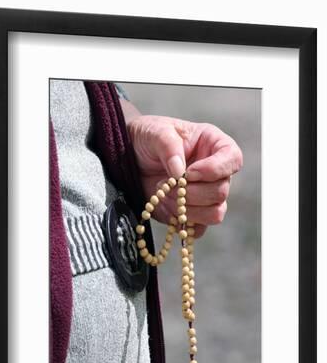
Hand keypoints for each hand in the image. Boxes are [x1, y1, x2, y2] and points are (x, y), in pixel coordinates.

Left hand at [127, 115, 242, 237]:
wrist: (130, 159)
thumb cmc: (147, 139)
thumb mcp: (155, 132)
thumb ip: (169, 146)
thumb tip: (180, 172)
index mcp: (214, 146)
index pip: (233, 159)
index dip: (215, 169)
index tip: (189, 172)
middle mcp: (215, 173)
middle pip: (221, 191)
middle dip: (191, 193)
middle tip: (165, 184)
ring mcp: (206, 196)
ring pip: (214, 214)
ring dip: (186, 209)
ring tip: (164, 196)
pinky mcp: (192, 215)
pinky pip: (198, 230)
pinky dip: (182, 224)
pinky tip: (166, 209)